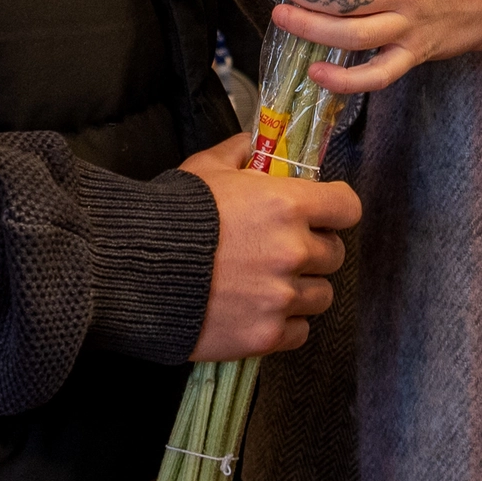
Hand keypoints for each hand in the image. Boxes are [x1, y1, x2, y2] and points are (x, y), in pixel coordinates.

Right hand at [180, 134, 359, 361]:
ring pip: (320, 296)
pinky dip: (284, 323)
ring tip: (267, 285)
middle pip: (334, 254)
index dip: (335, 210)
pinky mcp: (266, 336)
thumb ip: (237, 153)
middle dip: (313, 250)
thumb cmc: (170, 215)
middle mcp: (294, 251)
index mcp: (287, 204)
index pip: (347, 207)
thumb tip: (251, 145)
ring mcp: (282, 297)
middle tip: (282, 251)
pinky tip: (257, 311)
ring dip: (301, 289)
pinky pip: (299, 332)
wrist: (133, 272)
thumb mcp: (204, 169)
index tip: (321, 215)